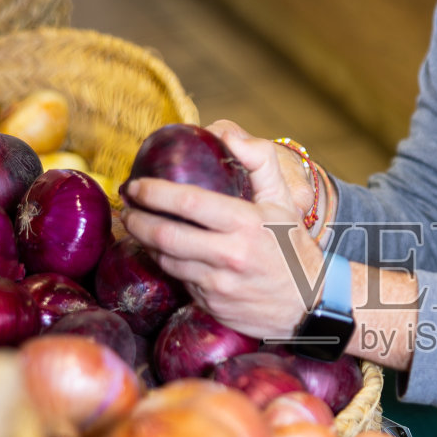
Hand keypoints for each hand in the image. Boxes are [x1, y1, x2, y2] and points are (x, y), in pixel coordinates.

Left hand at [121, 139, 324, 340]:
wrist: (309, 304)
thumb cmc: (293, 247)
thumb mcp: (283, 200)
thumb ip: (259, 161)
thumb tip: (225, 132)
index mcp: (246, 224)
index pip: (188, 203)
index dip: (154, 192)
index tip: (136, 185)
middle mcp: (230, 255)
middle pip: (165, 235)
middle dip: (137, 219)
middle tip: (127, 208)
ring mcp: (219, 284)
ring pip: (166, 260)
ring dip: (145, 242)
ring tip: (137, 226)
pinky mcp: (212, 304)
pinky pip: (180, 281)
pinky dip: (168, 265)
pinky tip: (163, 252)